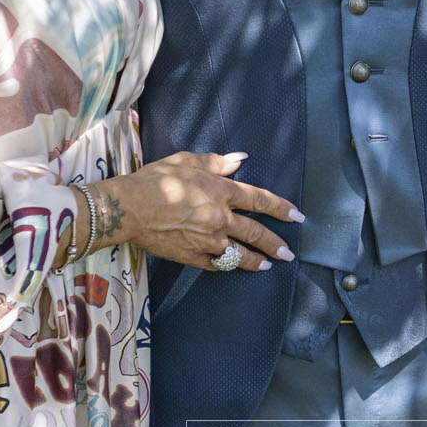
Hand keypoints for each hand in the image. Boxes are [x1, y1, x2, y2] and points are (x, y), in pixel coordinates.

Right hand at [93, 151, 302, 271]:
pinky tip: (234, 266)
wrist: (129, 208)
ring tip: (268, 265)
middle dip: (275, 243)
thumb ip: (218, 162)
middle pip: (256, 233)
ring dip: (257, 260)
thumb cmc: (155, 179)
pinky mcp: (193, 256)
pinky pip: (216, 264)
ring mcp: (208, 240)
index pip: (260, 201)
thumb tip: (241, 160)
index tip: (297, 216)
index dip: (282, 208)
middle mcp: (220, 218)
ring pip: (239, 254)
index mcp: (222, 191)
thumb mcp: (188, 161)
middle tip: (288, 253)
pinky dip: (227, 265)